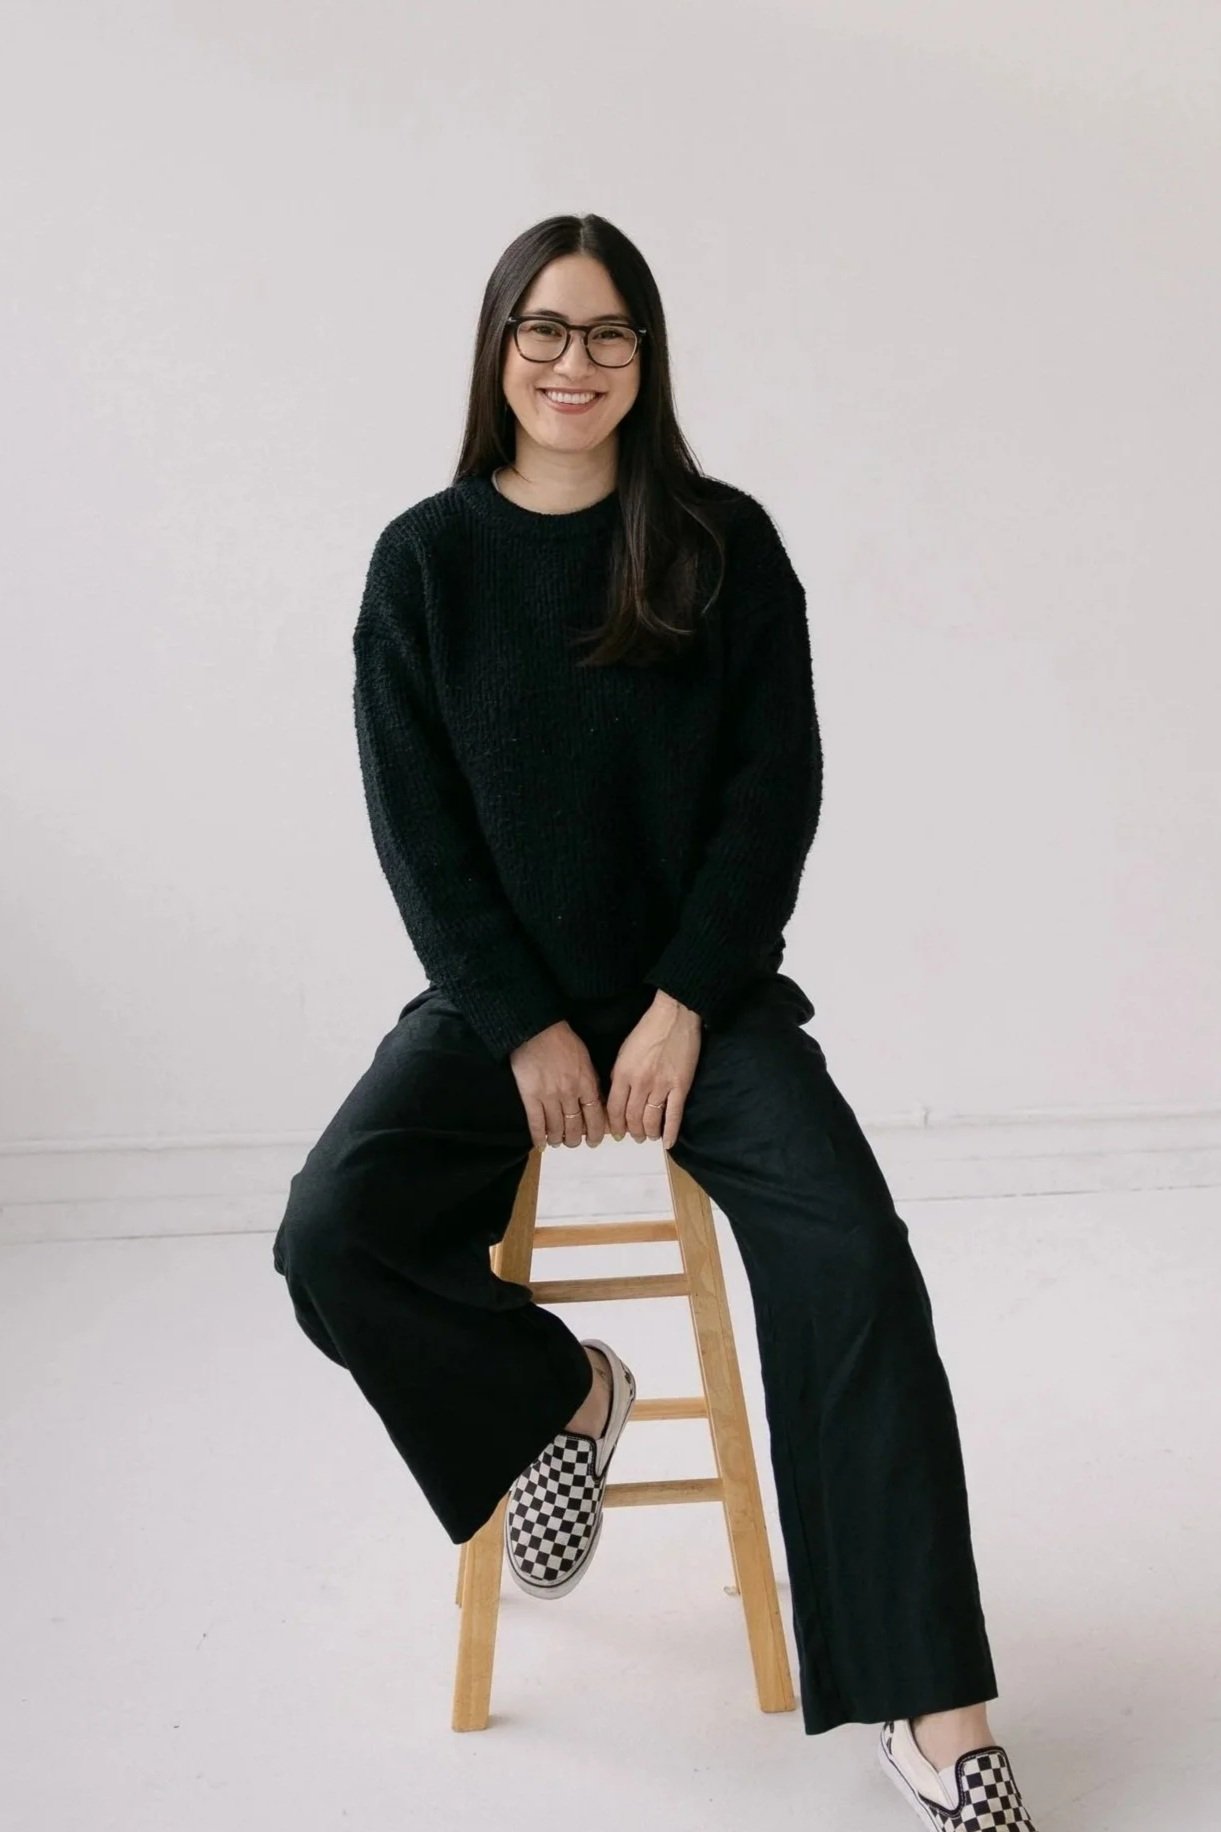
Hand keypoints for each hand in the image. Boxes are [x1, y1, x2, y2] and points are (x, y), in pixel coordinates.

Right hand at [509, 1020, 608, 1148]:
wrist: (536, 1029)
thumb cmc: (561, 1039)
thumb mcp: (585, 1058)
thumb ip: (589, 1080)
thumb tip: (593, 1100)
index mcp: (586, 1083)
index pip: (594, 1116)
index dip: (595, 1132)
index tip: (594, 1141)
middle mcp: (570, 1094)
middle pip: (575, 1126)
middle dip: (575, 1139)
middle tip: (574, 1143)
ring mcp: (549, 1096)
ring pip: (556, 1128)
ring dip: (558, 1139)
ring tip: (558, 1142)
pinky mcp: (530, 1096)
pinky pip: (536, 1123)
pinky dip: (539, 1136)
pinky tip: (540, 1144)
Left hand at [605, 992, 702, 1149]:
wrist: (675, 1016)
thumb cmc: (648, 1030)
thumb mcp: (624, 1051)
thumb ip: (619, 1075)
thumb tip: (617, 1096)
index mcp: (623, 1074)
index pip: (614, 1109)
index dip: (615, 1125)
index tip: (617, 1133)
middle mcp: (640, 1084)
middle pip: (632, 1118)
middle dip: (632, 1132)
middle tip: (634, 1137)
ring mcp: (661, 1086)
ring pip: (651, 1120)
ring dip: (648, 1133)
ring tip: (648, 1137)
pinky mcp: (680, 1086)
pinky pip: (674, 1115)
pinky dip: (671, 1132)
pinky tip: (667, 1143)